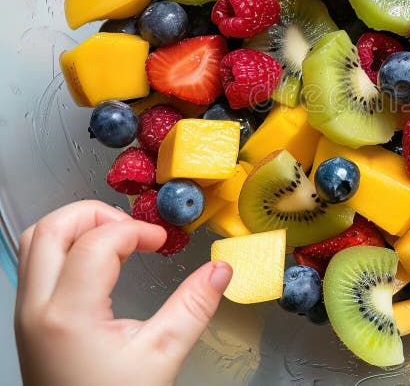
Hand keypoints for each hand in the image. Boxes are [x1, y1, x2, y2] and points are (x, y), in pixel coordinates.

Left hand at [14, 200, 231, 385]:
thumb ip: (193, 306)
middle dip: (97, 214)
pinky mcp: (29, 321)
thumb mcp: (162, 357)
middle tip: (133, 228)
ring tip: (117, 239)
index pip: (97, 241)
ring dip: (78, 226)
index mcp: (69, 314)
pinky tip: (100, 262)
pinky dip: (66, 246)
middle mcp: (37, 309)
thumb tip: (220, 270)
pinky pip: (37, 263)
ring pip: (37, 240)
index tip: (161, 242)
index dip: (135, 230)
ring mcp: (27, 314)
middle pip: (52, 228)